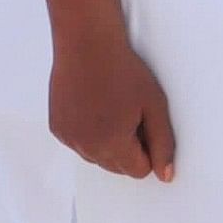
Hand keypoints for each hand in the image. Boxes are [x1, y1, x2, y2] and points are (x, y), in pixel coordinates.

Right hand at [50, 27, 177, 180]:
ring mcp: (67, 138)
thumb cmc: (125, 72)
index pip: (138, 171)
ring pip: (97, 157)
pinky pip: (80, 143)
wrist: (87, 47)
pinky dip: (91, 134)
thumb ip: (163, 143)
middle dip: (131, 148)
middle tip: (133, 113)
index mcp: (110, 145)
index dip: (150, 150)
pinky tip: (97, 107)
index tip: (149, 123)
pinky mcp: (57, 128)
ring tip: (115, 108)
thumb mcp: (155, 106)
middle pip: (117, 167)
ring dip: (110, 143)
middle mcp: (84, 147)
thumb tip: (166, 176)